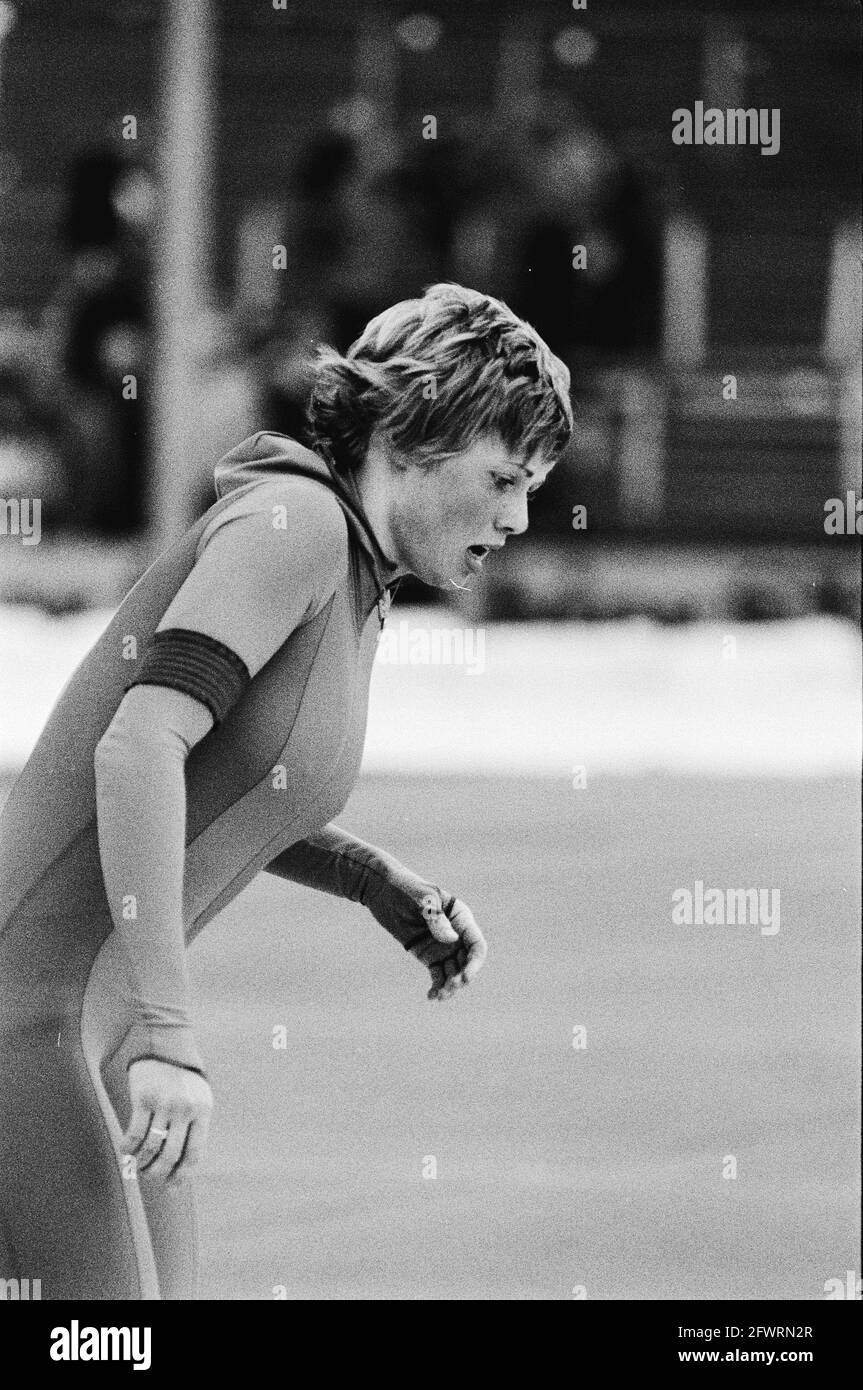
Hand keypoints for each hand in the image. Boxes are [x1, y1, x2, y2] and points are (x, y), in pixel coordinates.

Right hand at [120, 1058, 212, 1184]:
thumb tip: (183, 1167)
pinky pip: (134, 1133)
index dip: (181, 1175)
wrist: (167, 1046)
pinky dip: (128, 1148)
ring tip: (137, 1166)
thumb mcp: (198, 1100)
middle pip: (171, 1155)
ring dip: (142, 1163)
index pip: (194, 1154)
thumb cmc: (183, 1080)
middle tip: (150, 1177)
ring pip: (150, 1147)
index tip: (171, 1187)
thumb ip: (194, 1128)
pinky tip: (125, 1151)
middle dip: (159, 1172)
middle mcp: (185, 1110)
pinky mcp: (144, 1098)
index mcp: (202, 1112)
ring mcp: (164, 1104)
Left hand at [409, 894, 487, 1001]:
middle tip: (448, 987)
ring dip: (450, 986)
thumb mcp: (421, 900)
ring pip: (454, 972)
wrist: (382, 891)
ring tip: (438, 996)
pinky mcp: (429, 956)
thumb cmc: (406, 889)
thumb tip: (453, 940)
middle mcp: (456, 934)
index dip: (474, 963)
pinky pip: (438, 975)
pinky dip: (437, 986)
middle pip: (467, 962)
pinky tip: (431, 996)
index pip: (476, 944)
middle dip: (461, 977)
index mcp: (460, 918)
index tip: (464, 977)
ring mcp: (443, 946)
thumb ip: (436, 919)